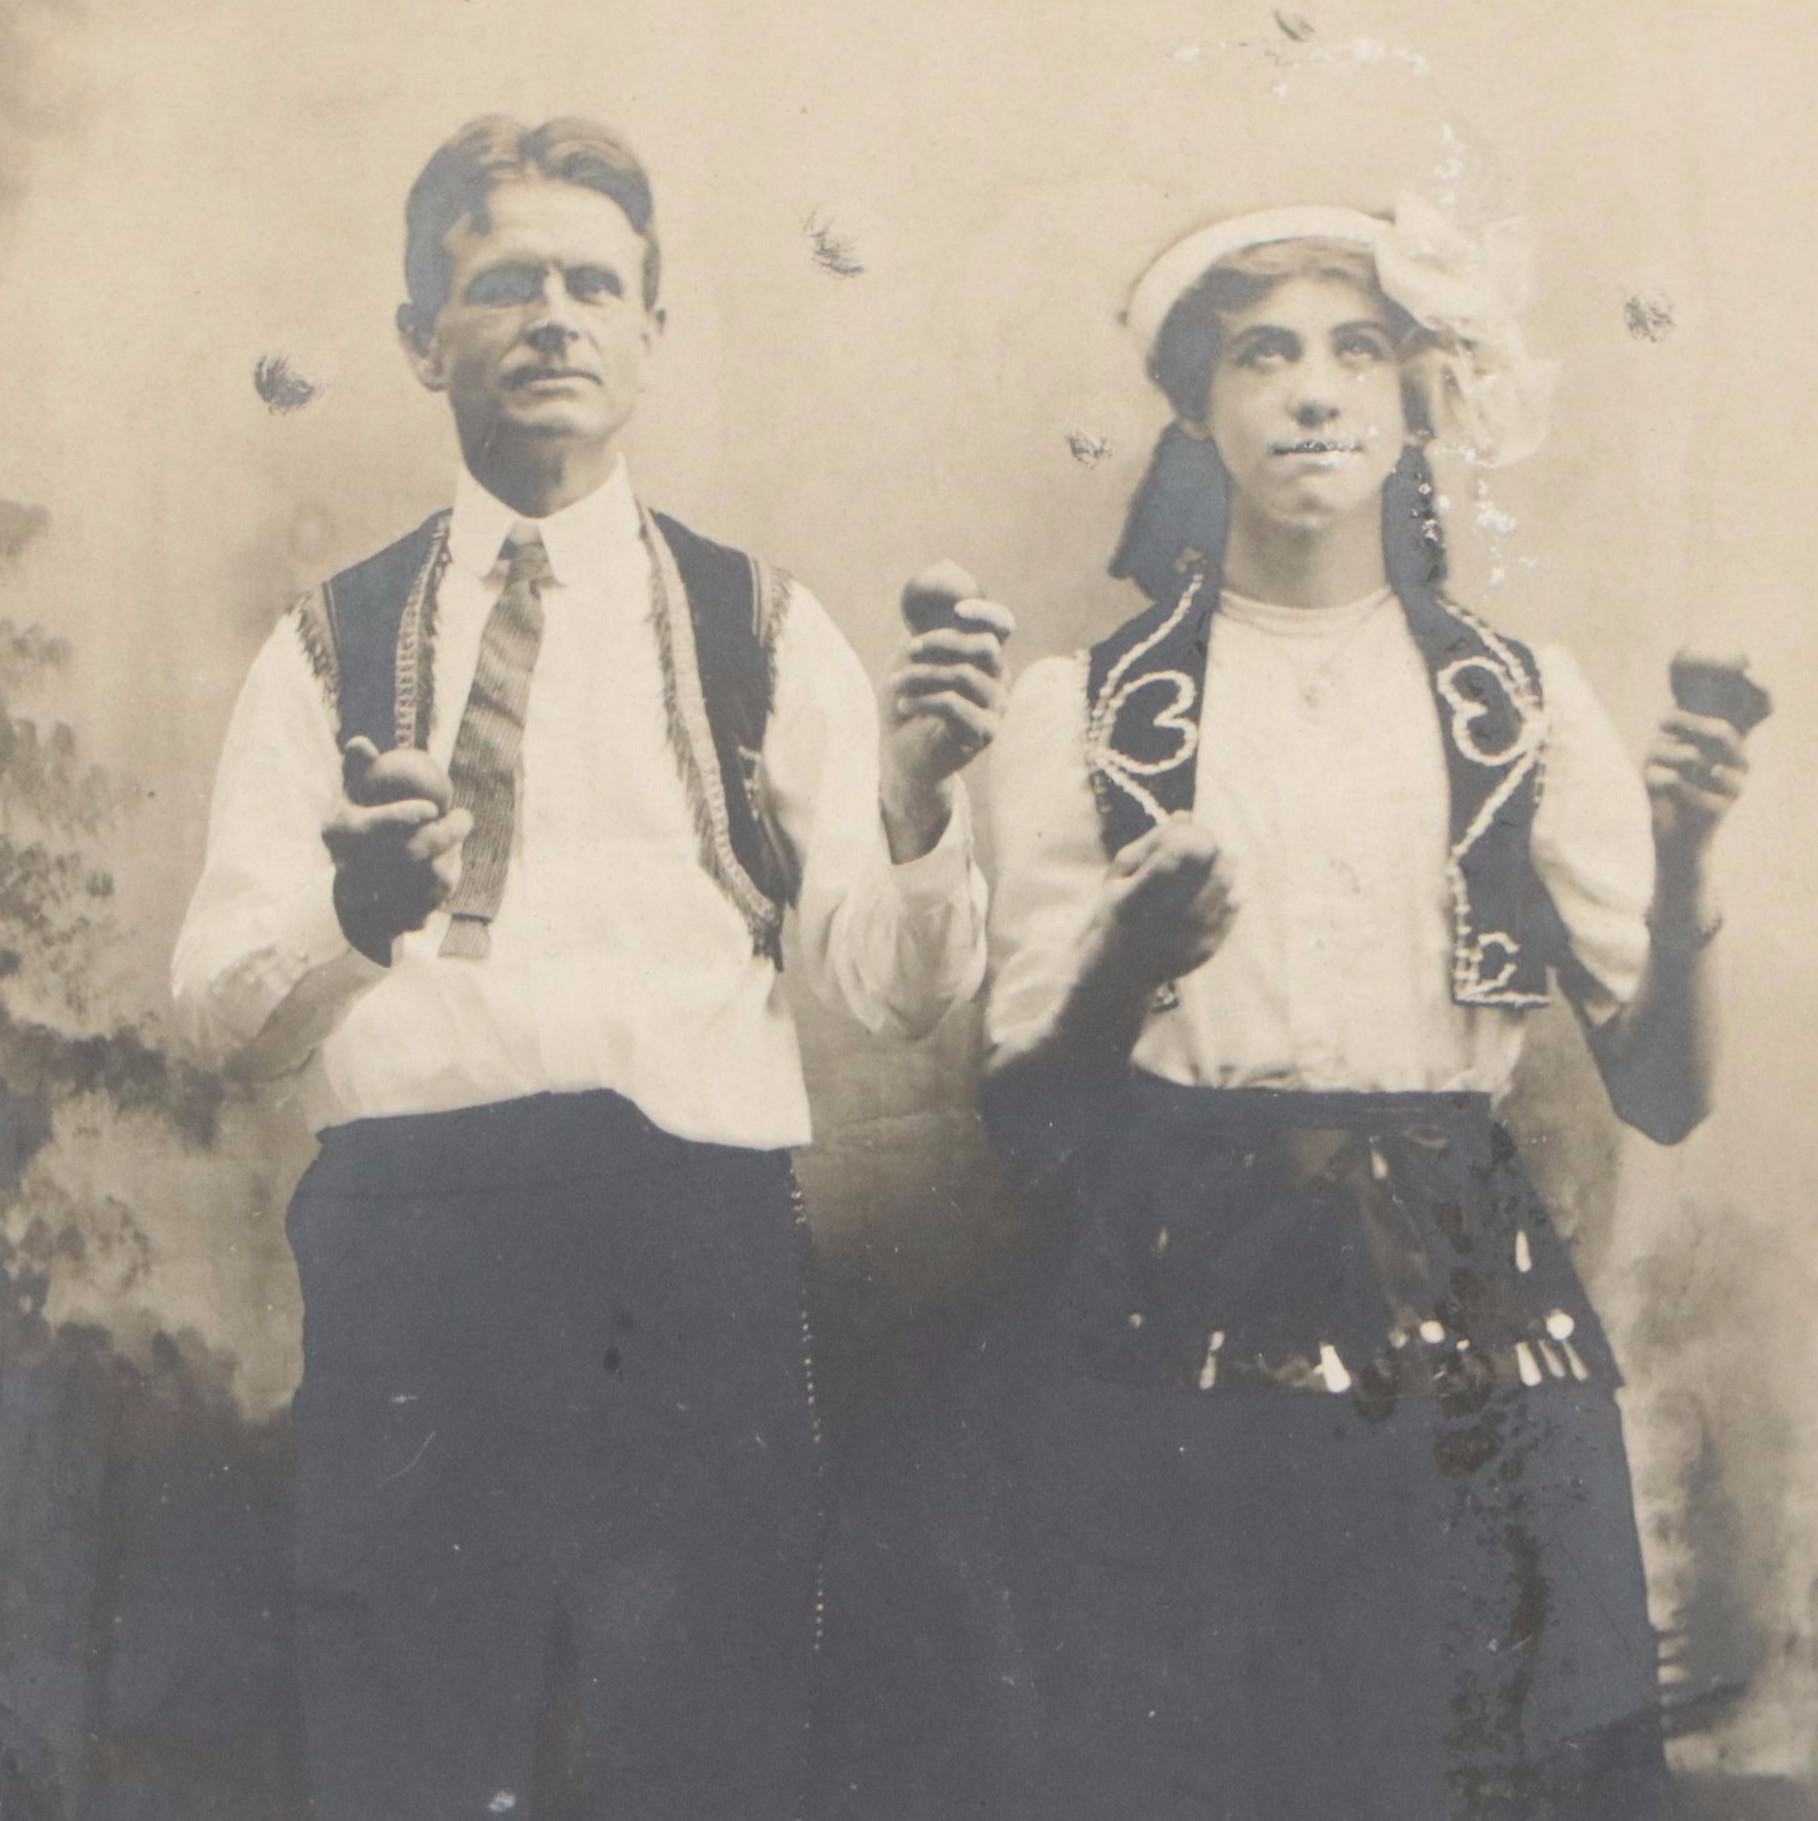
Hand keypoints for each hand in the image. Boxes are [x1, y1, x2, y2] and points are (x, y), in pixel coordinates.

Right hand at [322, 738, 470, 963]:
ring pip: (428, 880)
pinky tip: (449, 864)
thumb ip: (360, 769)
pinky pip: (436, 902)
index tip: (432, 806)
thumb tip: (360, 743)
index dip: (400, 817)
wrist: (355, 889)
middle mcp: (347, 872)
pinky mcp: (395, 924)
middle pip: (406, 855)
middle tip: (464, 816)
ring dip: (450, 858)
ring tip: (455, 839)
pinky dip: (447, 881)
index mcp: (335, 836)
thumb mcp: (354, 794)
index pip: (366, 828)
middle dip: (443, 835)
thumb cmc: (360, 826)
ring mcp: (371, 903)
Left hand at [880, 565, 1014, 858]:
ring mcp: (995, 708)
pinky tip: (905, 705)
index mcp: (985, 656)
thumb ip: (925, 618)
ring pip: (965, 676)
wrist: (901, 753)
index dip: (986, 613)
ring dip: (922, 675)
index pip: (1002, 624)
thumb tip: (940, 567)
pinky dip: (923, 701)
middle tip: (908, 648)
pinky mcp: (983, 733)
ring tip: (895, 684)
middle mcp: (998, 679)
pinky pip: (955, 705)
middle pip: (983, 647)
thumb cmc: (908, 700)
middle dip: (941, 642)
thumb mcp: (910, 654)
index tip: (957, 610)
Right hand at [1086, 816, 1238, 992]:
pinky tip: (1217, 892)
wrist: (1124, 967)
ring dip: (1225, 866)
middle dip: (1211, 847)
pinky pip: (1232, 907)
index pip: (1172, 857)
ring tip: (1217, 862)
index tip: (1193, 830)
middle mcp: (1160, 923)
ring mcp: (1186, 939)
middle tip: (1208, 842)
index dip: (1190, 836)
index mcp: (1131, 900)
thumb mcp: (1121, 874)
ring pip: (1226, 886)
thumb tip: (1186, 816)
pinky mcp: (1206, 950)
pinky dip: (1229, 893)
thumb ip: (1152, 842)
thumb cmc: (1120, 908)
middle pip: (1206, 868)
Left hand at [1645, 698, 1751, 872]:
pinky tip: (1657, 787)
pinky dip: (1657, 780)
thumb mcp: (1670, 748)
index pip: (1759, 711)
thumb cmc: (1669, 785)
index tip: (1747, 672)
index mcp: (1734, 743)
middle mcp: (1741, 762)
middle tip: (1661, 720)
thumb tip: (1674, 696)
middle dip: (1685, 722)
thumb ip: (1679, 725)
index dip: (1760, 690)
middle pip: (1719, 731)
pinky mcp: (1718, 809)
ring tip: (1654, 763)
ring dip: (1661, 755)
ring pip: (1691, 755)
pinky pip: (1677, 782)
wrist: (1673, 835)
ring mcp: (1734, 786)